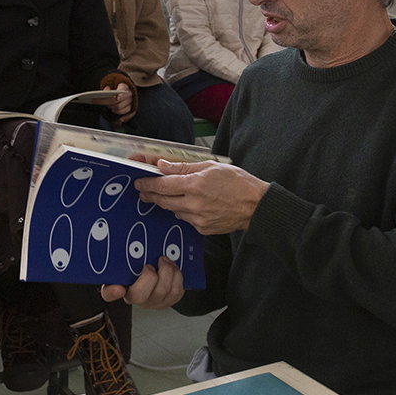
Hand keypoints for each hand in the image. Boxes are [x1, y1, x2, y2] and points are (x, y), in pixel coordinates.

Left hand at [91, 84, 133, 121]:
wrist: (123, 90)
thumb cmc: (115, 88)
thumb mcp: (111, 85)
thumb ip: (107, 88)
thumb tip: (105, 91)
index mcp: (124, 86)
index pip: (122, 89)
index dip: (119, 94)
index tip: (115, 98)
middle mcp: (129, 94)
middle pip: (118, 101)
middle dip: (109, 103)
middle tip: (101, 103)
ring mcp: (131, 101)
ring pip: (121, 108)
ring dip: (113, 109)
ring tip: (109, 108)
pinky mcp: (133, 107)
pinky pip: (129, 114)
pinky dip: (125, 117)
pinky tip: (120, 120)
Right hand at [101, 256, 183, 309]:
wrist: (154, 266)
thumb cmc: (138, 261)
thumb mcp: (127, 256)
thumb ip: (124, 253)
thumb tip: (124, 239)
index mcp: (117, 285)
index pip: (108, 293)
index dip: (113, 292)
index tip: (120, 287)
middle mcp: (133, 297)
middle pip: (140, 295)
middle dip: (151, 276)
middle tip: (155, 262)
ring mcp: (150, 302)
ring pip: (162, 293)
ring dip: (168, 273)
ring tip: (167, 261)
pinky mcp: (166, 302)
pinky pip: (176, 293)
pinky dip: (177, 277)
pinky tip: (173, 268)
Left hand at [135, 160, 269, 234]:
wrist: (256, 206)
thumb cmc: (237, 182)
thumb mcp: (211, 166)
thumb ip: (183, 167)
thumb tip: (162, 166)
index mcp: (195, 185)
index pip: (162, 185)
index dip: (147, 184)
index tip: (139, 182)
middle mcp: (193, 204)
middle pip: (162, 200)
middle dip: (150, 195)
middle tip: (143, 192)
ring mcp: (197, 219)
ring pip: (173, 210)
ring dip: (168, 202)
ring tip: (167, 196)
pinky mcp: (203, 229)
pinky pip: (185, 219)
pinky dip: (183, 211)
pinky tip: (189, 205)